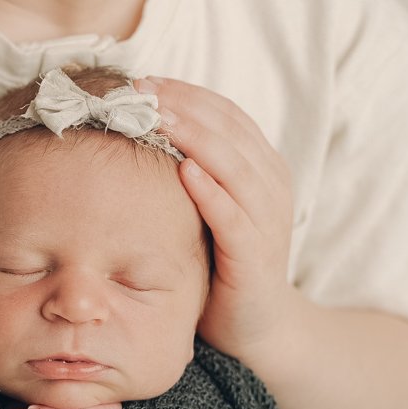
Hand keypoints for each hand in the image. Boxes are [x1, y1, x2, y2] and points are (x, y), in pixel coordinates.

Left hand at [143, 76, 299, 361]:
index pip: (225, 114)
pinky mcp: (257, 257)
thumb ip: (190, 169)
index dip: (185, 93)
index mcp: (261, 166)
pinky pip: (235, 218)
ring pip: (235, 165)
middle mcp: (271, 185)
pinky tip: (184, 171)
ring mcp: (268, 220)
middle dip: (183, 105)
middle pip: (229, 130)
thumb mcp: (208, 206)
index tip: (141, 81)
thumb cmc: (221, 261)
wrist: (256, 327)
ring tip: (158, 116)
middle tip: (139, 90)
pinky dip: (212, 192)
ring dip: (195, 137)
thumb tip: (136, 128)